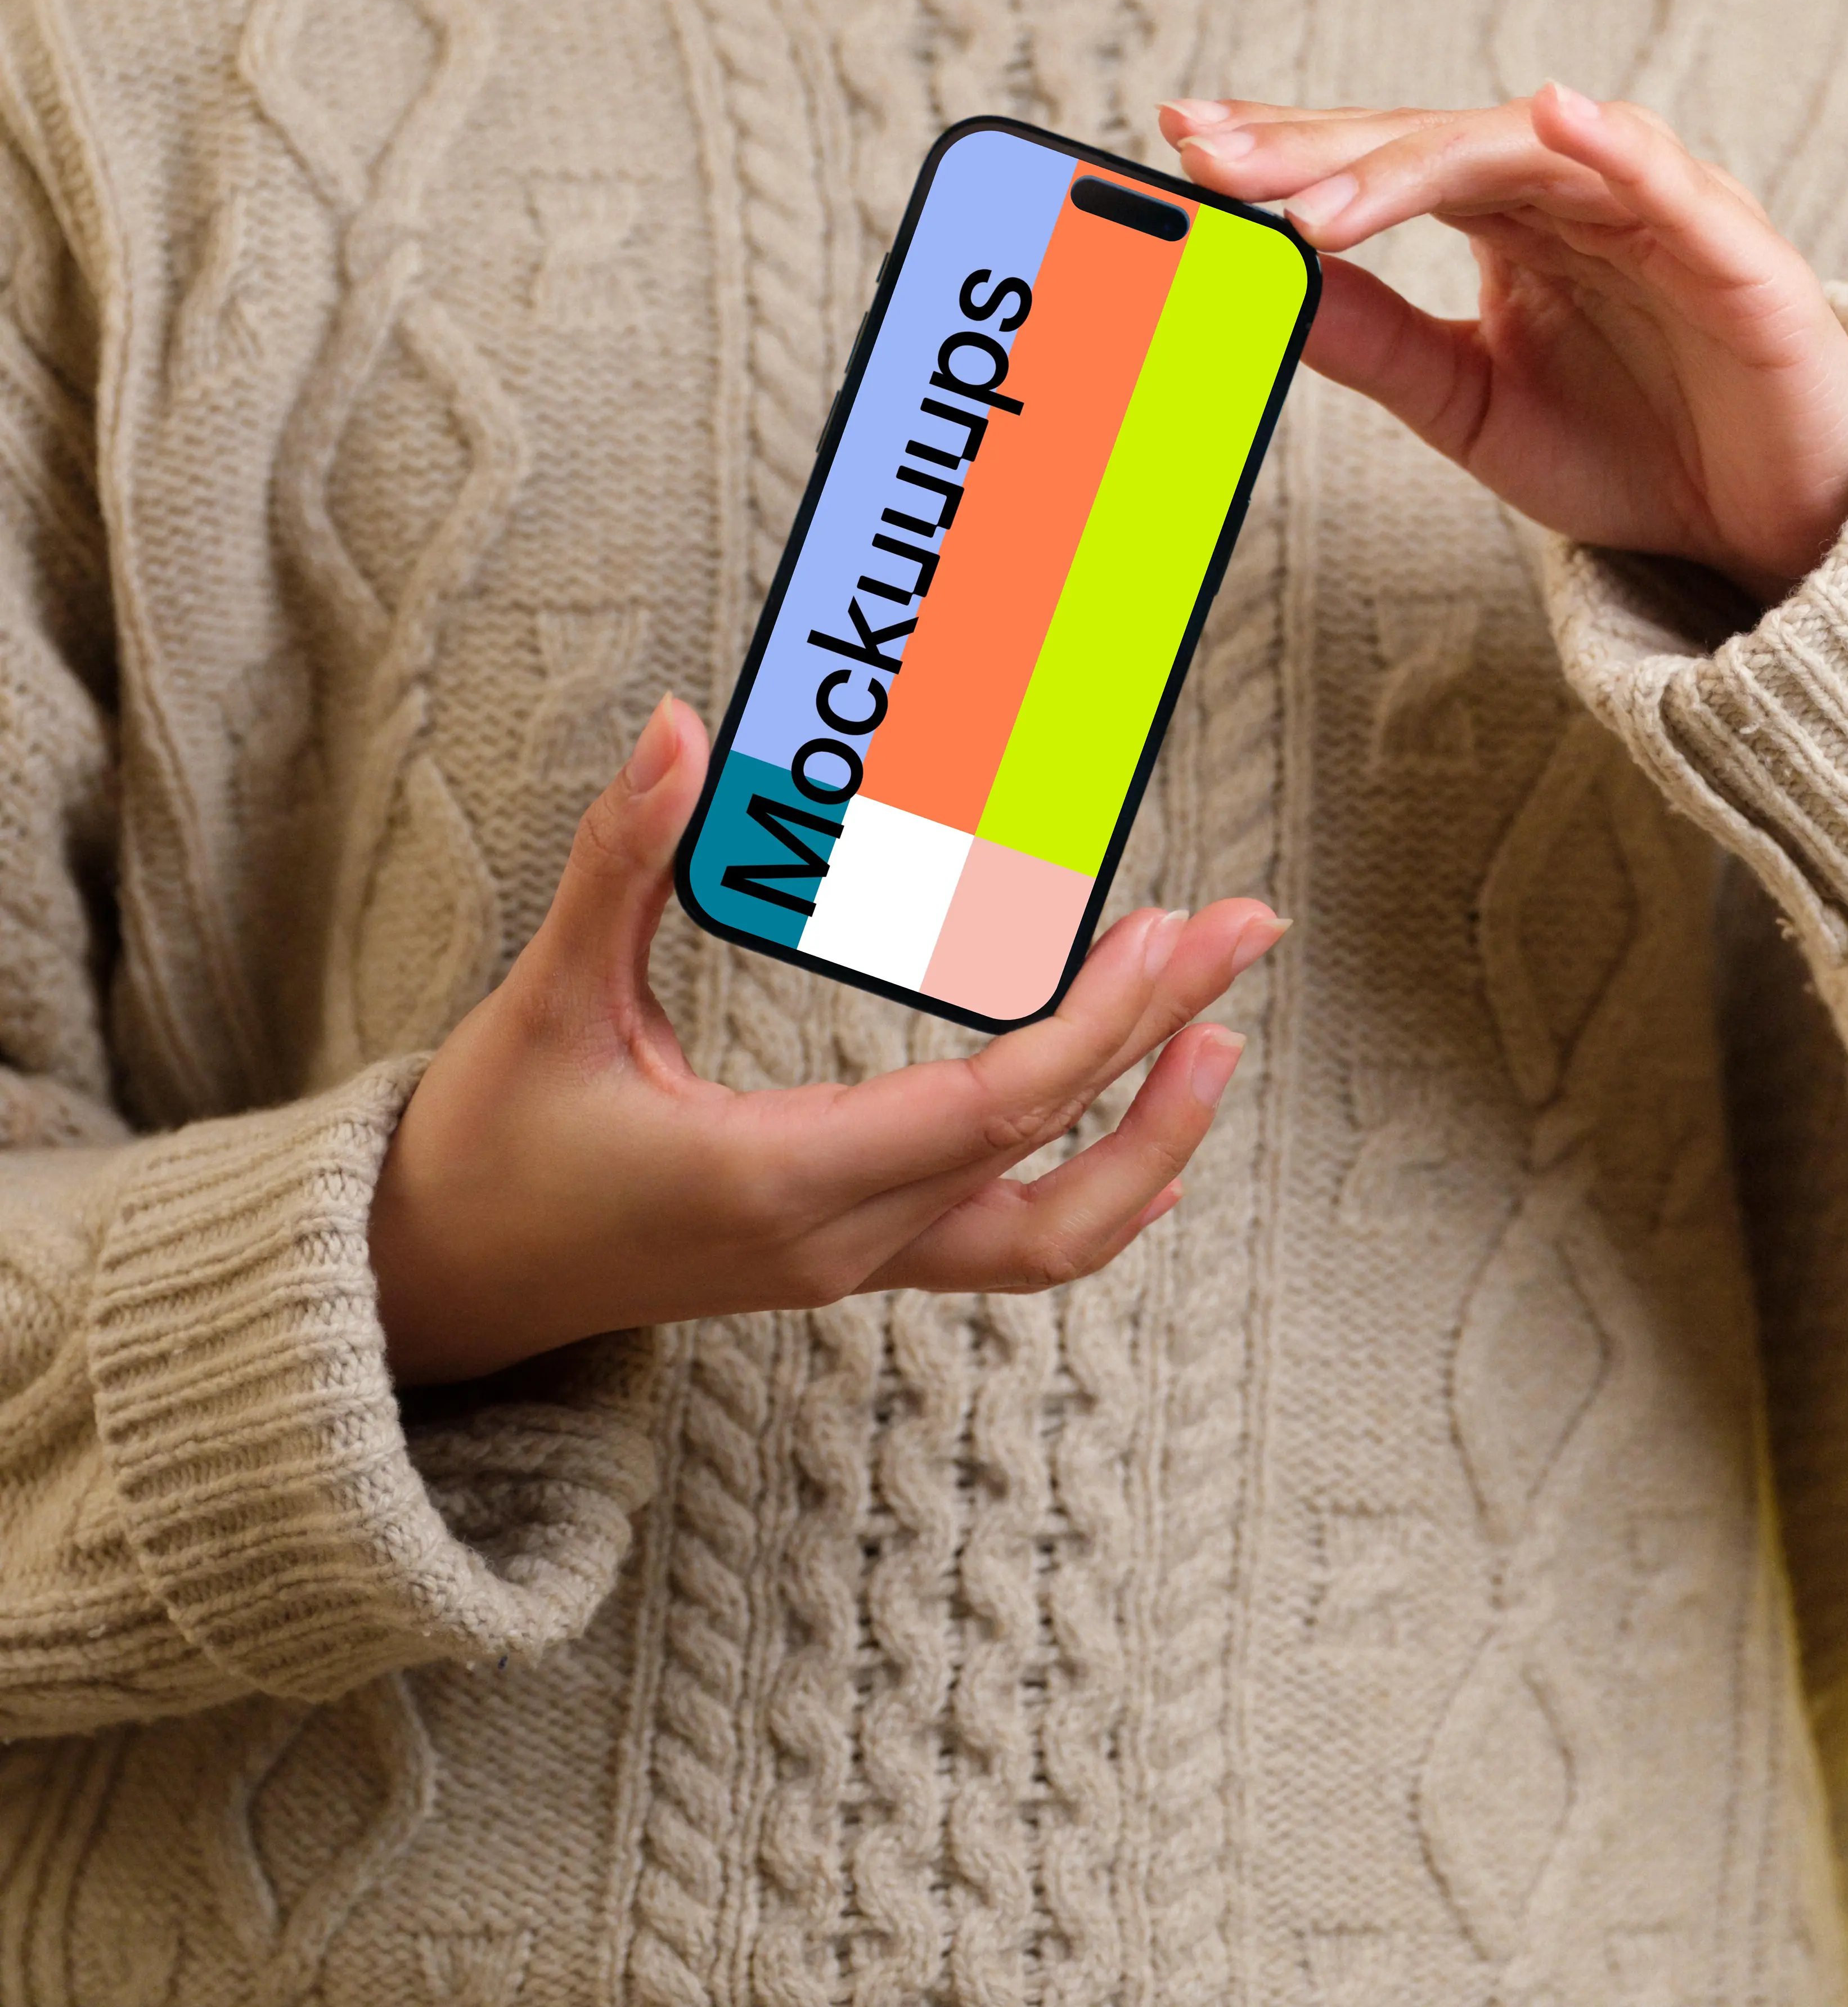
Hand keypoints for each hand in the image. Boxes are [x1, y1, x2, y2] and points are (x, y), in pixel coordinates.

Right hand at [368, 697, 1282, 1384]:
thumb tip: (676, 725)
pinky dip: (1094, 1199)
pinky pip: (1002, 1249)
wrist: (435, 1289)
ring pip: (1049, 1242)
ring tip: (1217, 1042)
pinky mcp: (840, 1263)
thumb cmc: (488, 1146)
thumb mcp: (549, 997)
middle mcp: (837, 1242)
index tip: (1172, 940)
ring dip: (1153, 1146)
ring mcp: (846, 1267)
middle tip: (1246, 939)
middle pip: (1055, 1164)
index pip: (992, 1113)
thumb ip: (621, 859)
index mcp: (779, 1179)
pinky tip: (1152, 1156)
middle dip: (1166, 1056)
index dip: (1096, 1030)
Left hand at [1162, 82, 1847, 604]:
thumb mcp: (1469, 405)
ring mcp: (1652, 206)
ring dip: (1415, 162)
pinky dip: (1612, 142)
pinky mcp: (1732, 247)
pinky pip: (1667, 180)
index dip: (1287, 151)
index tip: (1184, 145)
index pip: (1381, 162)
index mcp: (1508, 218)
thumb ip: (1376, 343)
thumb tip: (1266, 287)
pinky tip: (1554, 113)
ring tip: (1320, 197)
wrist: (1772, 521)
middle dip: (1316, 147)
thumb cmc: (1632, 446)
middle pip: (1429, 140)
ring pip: (1521, 150)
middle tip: (1211, 154)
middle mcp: (1572, 189)